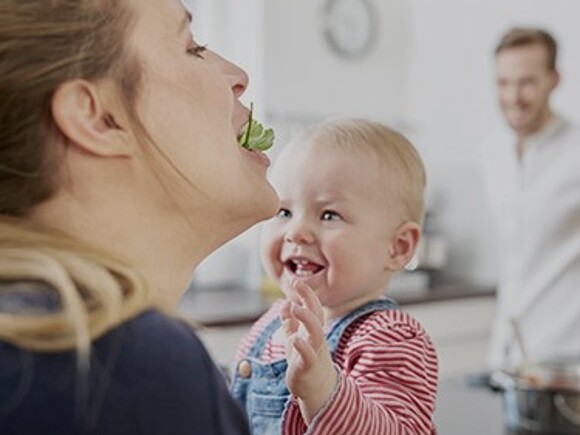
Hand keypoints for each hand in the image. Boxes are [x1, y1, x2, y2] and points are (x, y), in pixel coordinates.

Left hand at [280, 281, 337, 422]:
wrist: (316, 388)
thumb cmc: (304, 360)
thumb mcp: (294, 337)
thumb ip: (289, 321)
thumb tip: (285, 302)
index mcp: (312, 330)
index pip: (312, 307)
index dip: (306, 294)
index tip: (296, 280)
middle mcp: (316, 338)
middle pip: (317, 314)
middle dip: (309, 299)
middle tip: (298, 284)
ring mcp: (314, 352)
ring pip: (316, 332)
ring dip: (307, 319)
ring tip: (295, 308)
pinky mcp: (308, 367)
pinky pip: (308, 356)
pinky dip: (302, 346)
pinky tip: (294, 339)